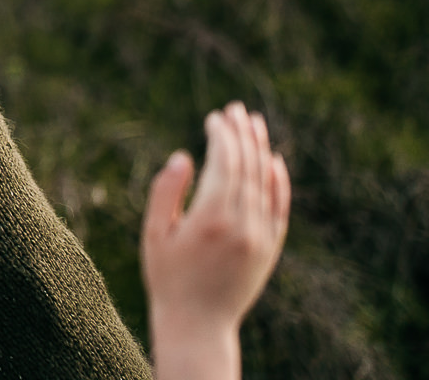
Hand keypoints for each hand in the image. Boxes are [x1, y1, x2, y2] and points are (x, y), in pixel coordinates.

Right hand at [142, 102, 289, 379]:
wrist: (198, 324)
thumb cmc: (167, 277)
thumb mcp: (153, 232)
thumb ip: (165, 191)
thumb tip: (184, 155)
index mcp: (210, 217)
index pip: (224, 162)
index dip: (221, 135)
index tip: (213, 116)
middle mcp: (242, 224)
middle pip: (248, 166)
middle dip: (242, 134)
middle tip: (236, 108)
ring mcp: (261, 236)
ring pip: (266, 182)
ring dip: (260, 149)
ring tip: (255, 123)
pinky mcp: (271, 248)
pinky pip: (280, 207)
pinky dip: (279, 181)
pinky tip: (274, 160)